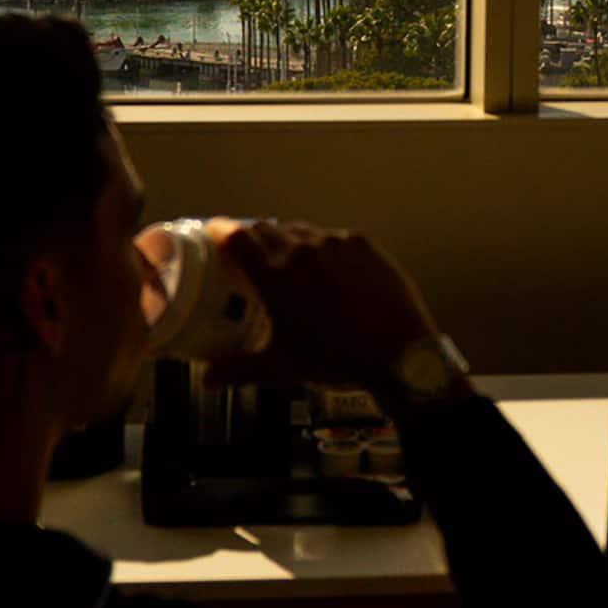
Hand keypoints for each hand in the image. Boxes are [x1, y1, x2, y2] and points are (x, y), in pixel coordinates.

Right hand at [203, 220, 440, 391]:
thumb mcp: (281, 368)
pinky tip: (327, 266)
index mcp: (276, 274)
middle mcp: (304, 250)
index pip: (238, 237)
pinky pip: (335, 236)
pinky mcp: (364, 245)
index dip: (221, 231)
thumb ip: (239, 370)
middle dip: (254, 237)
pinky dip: (323, 246)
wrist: (399, 352)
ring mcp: (337, 243)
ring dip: (288, 239)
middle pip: (268, 229)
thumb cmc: (338, 359)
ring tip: (288, 259)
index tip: (215, 232)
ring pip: (302, 229)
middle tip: (249, 252)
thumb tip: (208, 378)